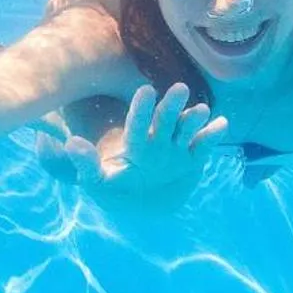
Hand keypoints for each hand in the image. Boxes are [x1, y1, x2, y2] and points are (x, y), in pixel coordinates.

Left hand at [60, 83, 227, 193]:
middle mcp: (156, 140)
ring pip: (186, 129)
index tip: (146, 91)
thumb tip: (70, 144)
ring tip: (202, 110)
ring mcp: (176, 149)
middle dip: (171, 106)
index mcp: (134, 143)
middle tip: (179, 88)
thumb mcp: (97, 181)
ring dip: (194, 119)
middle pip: (165, 120)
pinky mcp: (193, 160)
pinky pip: (203, 146)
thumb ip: (87, 164)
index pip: (137, 123)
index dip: (141, 109)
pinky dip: (212, 136)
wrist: (140, 204)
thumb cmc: (114, 190)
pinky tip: (222, 124)